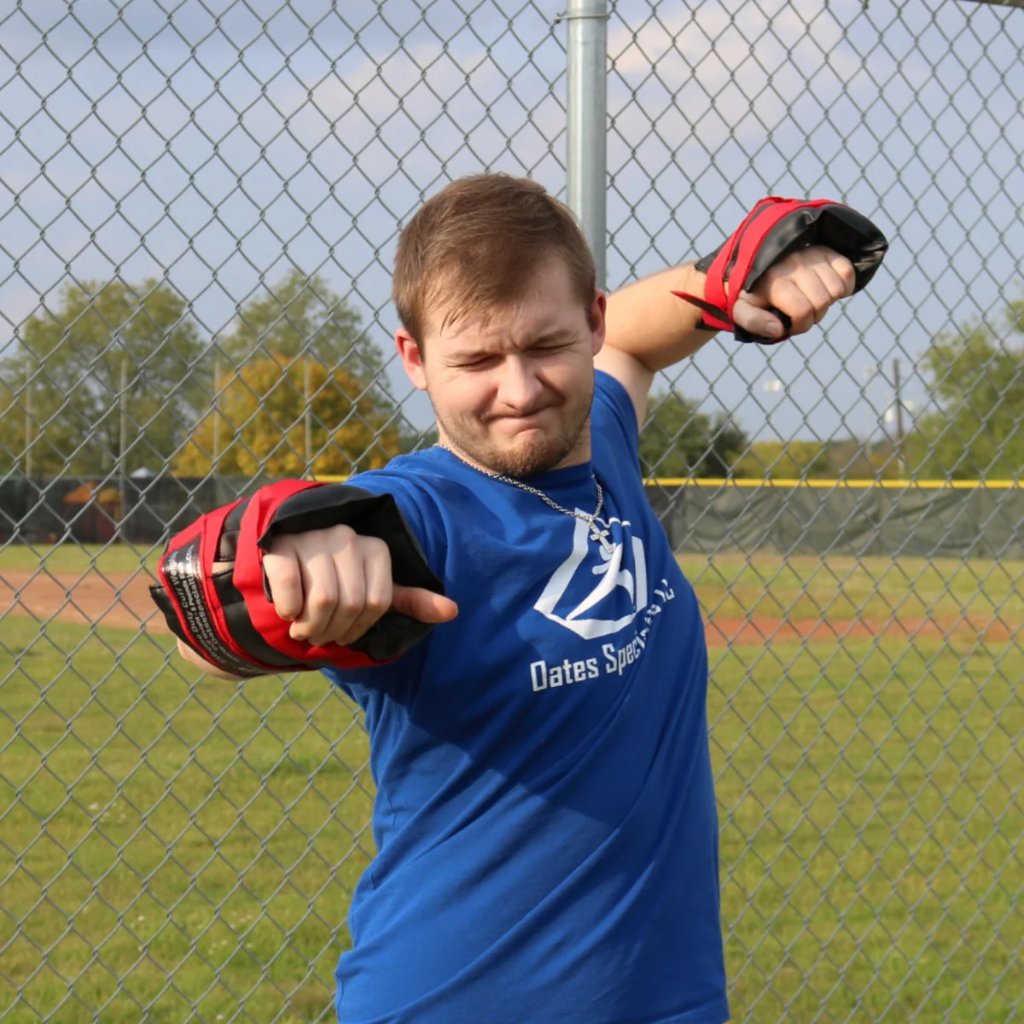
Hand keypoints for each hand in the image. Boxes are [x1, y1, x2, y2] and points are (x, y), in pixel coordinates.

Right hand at [260, 525, 458, 647]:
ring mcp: (314, 538)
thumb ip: (411, 601)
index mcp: (376, 549)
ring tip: (303, 628)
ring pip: (323, 599)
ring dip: (310, 626)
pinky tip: (287, 611)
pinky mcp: (282, 544)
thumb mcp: (375, 589)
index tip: (344, 633)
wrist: (289, 550)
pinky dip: (288, 609)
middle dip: (331, 631)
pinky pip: (290, 586)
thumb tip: (453, 611)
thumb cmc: (338, 578)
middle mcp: (348, 537)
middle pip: (349, 604)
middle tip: (318, 635)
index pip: (377, 604)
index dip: (358, 629)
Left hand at [731, 245, 855, 339]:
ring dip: (829, 301)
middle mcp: (793, 264)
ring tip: (813, 299)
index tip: (792, 325)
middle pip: (822, 302)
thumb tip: (778, 329)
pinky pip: (847, 270)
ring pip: (836, 288)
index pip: (802, 311)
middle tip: (803, 313)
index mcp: (774, 281)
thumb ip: (754, 322)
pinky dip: (844, 285)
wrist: (754, 264)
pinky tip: (829, 289)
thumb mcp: (742, 309)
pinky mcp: (824, 249)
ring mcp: (811, 254)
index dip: (801, 325)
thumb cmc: (751, 293)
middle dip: (815, 316)